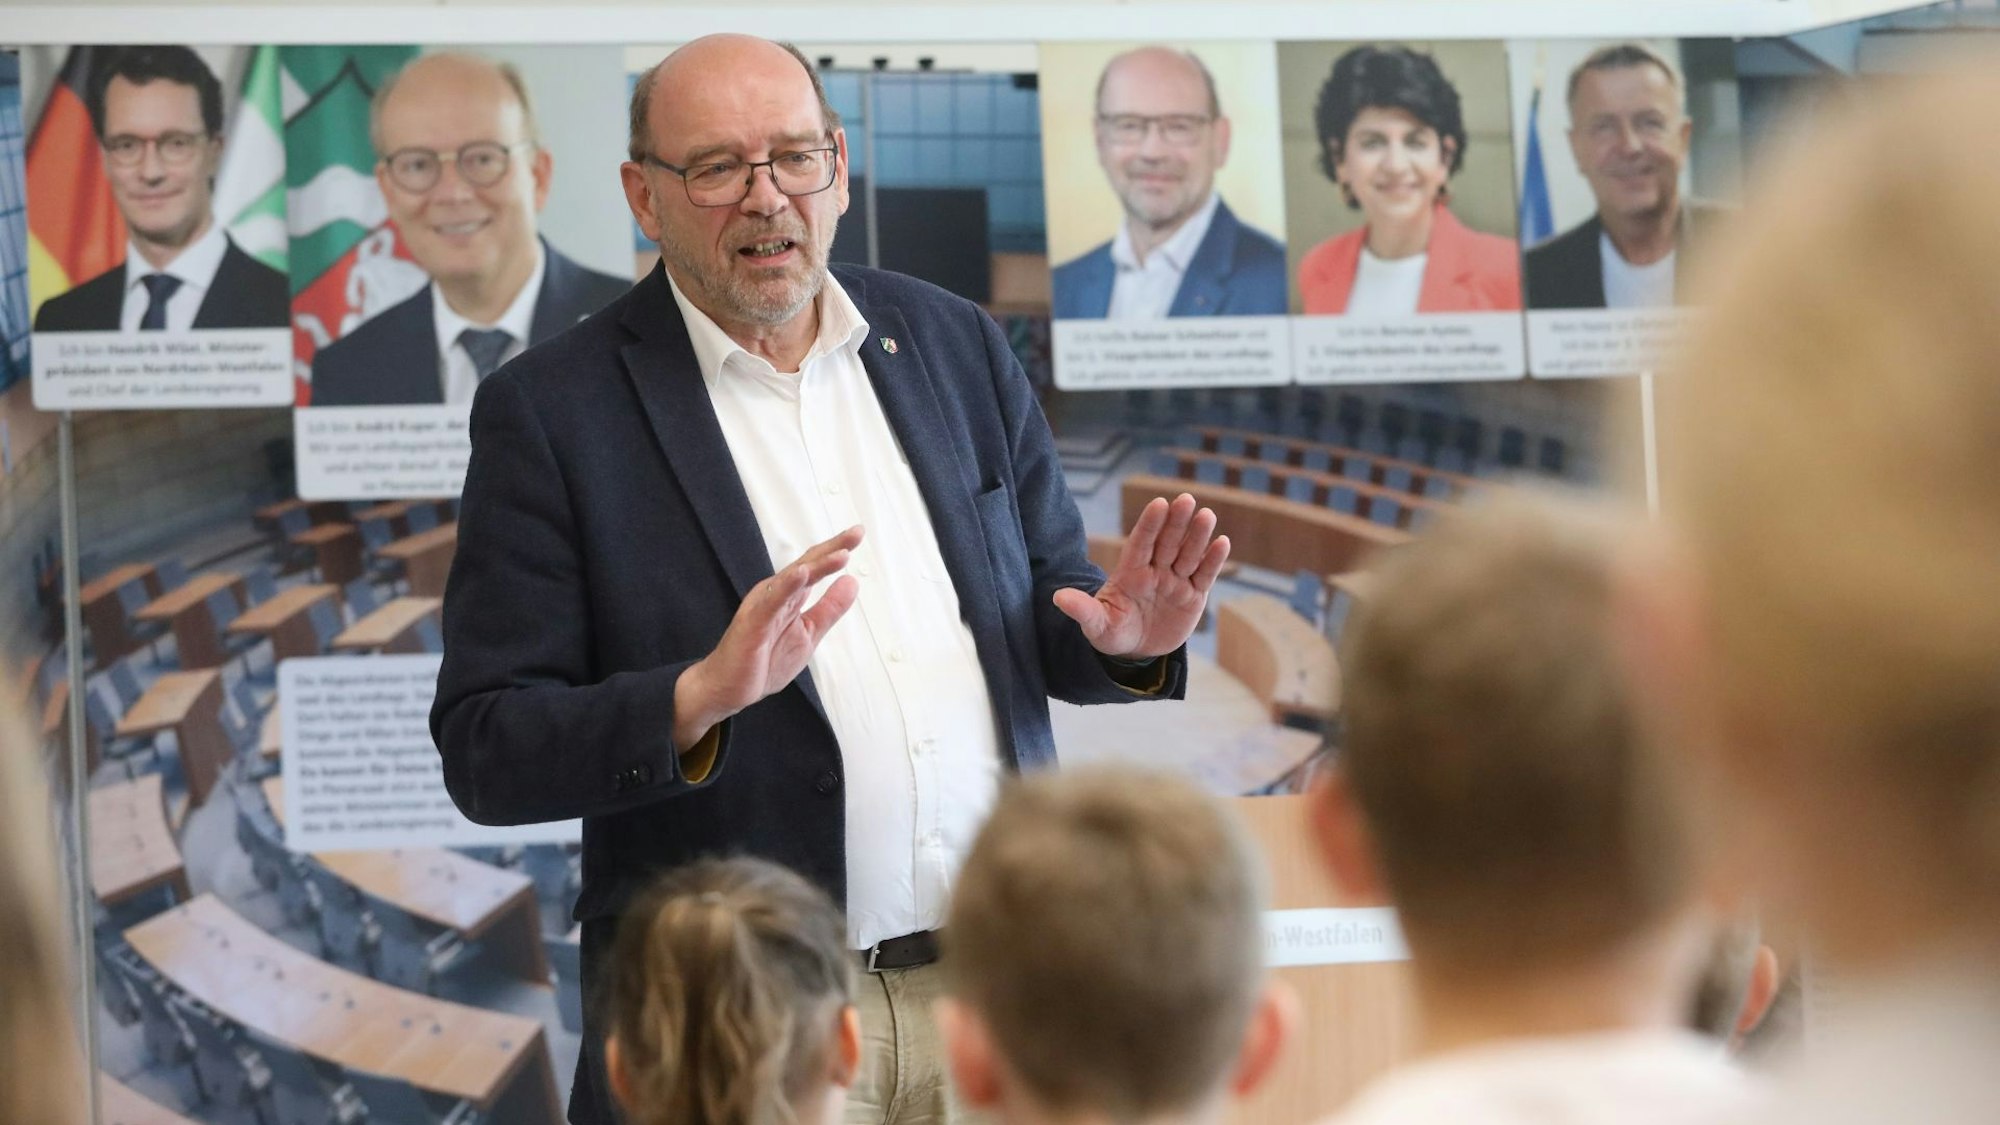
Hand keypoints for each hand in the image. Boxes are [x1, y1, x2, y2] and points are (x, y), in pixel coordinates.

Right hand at [674, 527, 862, 747]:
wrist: (729, 688)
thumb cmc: (764, 661)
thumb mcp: (809, 634)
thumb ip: (829, 608)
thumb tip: (852, 581)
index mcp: (790, 595)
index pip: (815, 567)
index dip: (836, 550)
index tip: (858, 534)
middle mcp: (776, 594)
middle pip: (806, 565)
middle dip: (832, 548)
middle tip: (857, 533)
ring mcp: (763, 606)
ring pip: (792, 580)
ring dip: (817, 565)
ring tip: (841, 553)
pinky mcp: (752, 622)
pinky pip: (771, 602)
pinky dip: (786, 587)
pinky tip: (802, 574)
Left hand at [1054, 494, 1227, 659]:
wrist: (1136, 652)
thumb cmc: (1112, 632)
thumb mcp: (1096, 625)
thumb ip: (1083, 610)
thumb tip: (1058, 598)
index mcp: (1130, 573)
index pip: (1140, 543)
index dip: (1149, 524)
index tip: (1158, 504)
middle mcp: (1154, 571)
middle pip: (1167, 542)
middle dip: (1176, 522)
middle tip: (1186, 499)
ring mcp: (1175, 582)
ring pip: (1188, 554)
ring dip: (1198, 535)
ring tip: (1207, 515)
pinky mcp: (1193, 596)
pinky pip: (1204, 575)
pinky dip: (1214, 561)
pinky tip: (1222, 542)